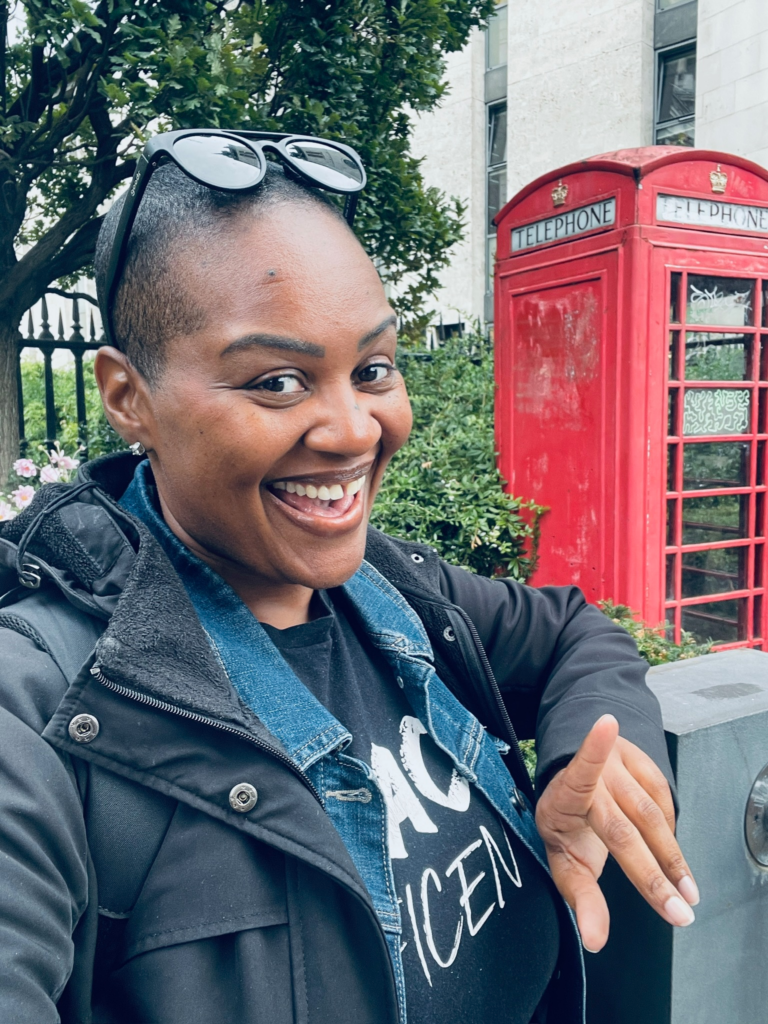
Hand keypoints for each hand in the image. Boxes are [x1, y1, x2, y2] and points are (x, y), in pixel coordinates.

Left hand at [535, 714, 698, 952]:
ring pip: (652, 816)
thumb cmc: (569, 825)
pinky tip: (670, 857)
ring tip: (686, 894)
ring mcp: (617, 764)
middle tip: (677, 911)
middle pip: (623, 827)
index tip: (606, 726)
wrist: (577, 784)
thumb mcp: (564, 861)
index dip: (591, 750)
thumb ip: (580, 899)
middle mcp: (591, 776)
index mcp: (562, 796)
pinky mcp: (640, 761)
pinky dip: (670, 833)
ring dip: (672, 860)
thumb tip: (595, 940)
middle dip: (651, 875)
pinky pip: (664, 801)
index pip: (577, 773)